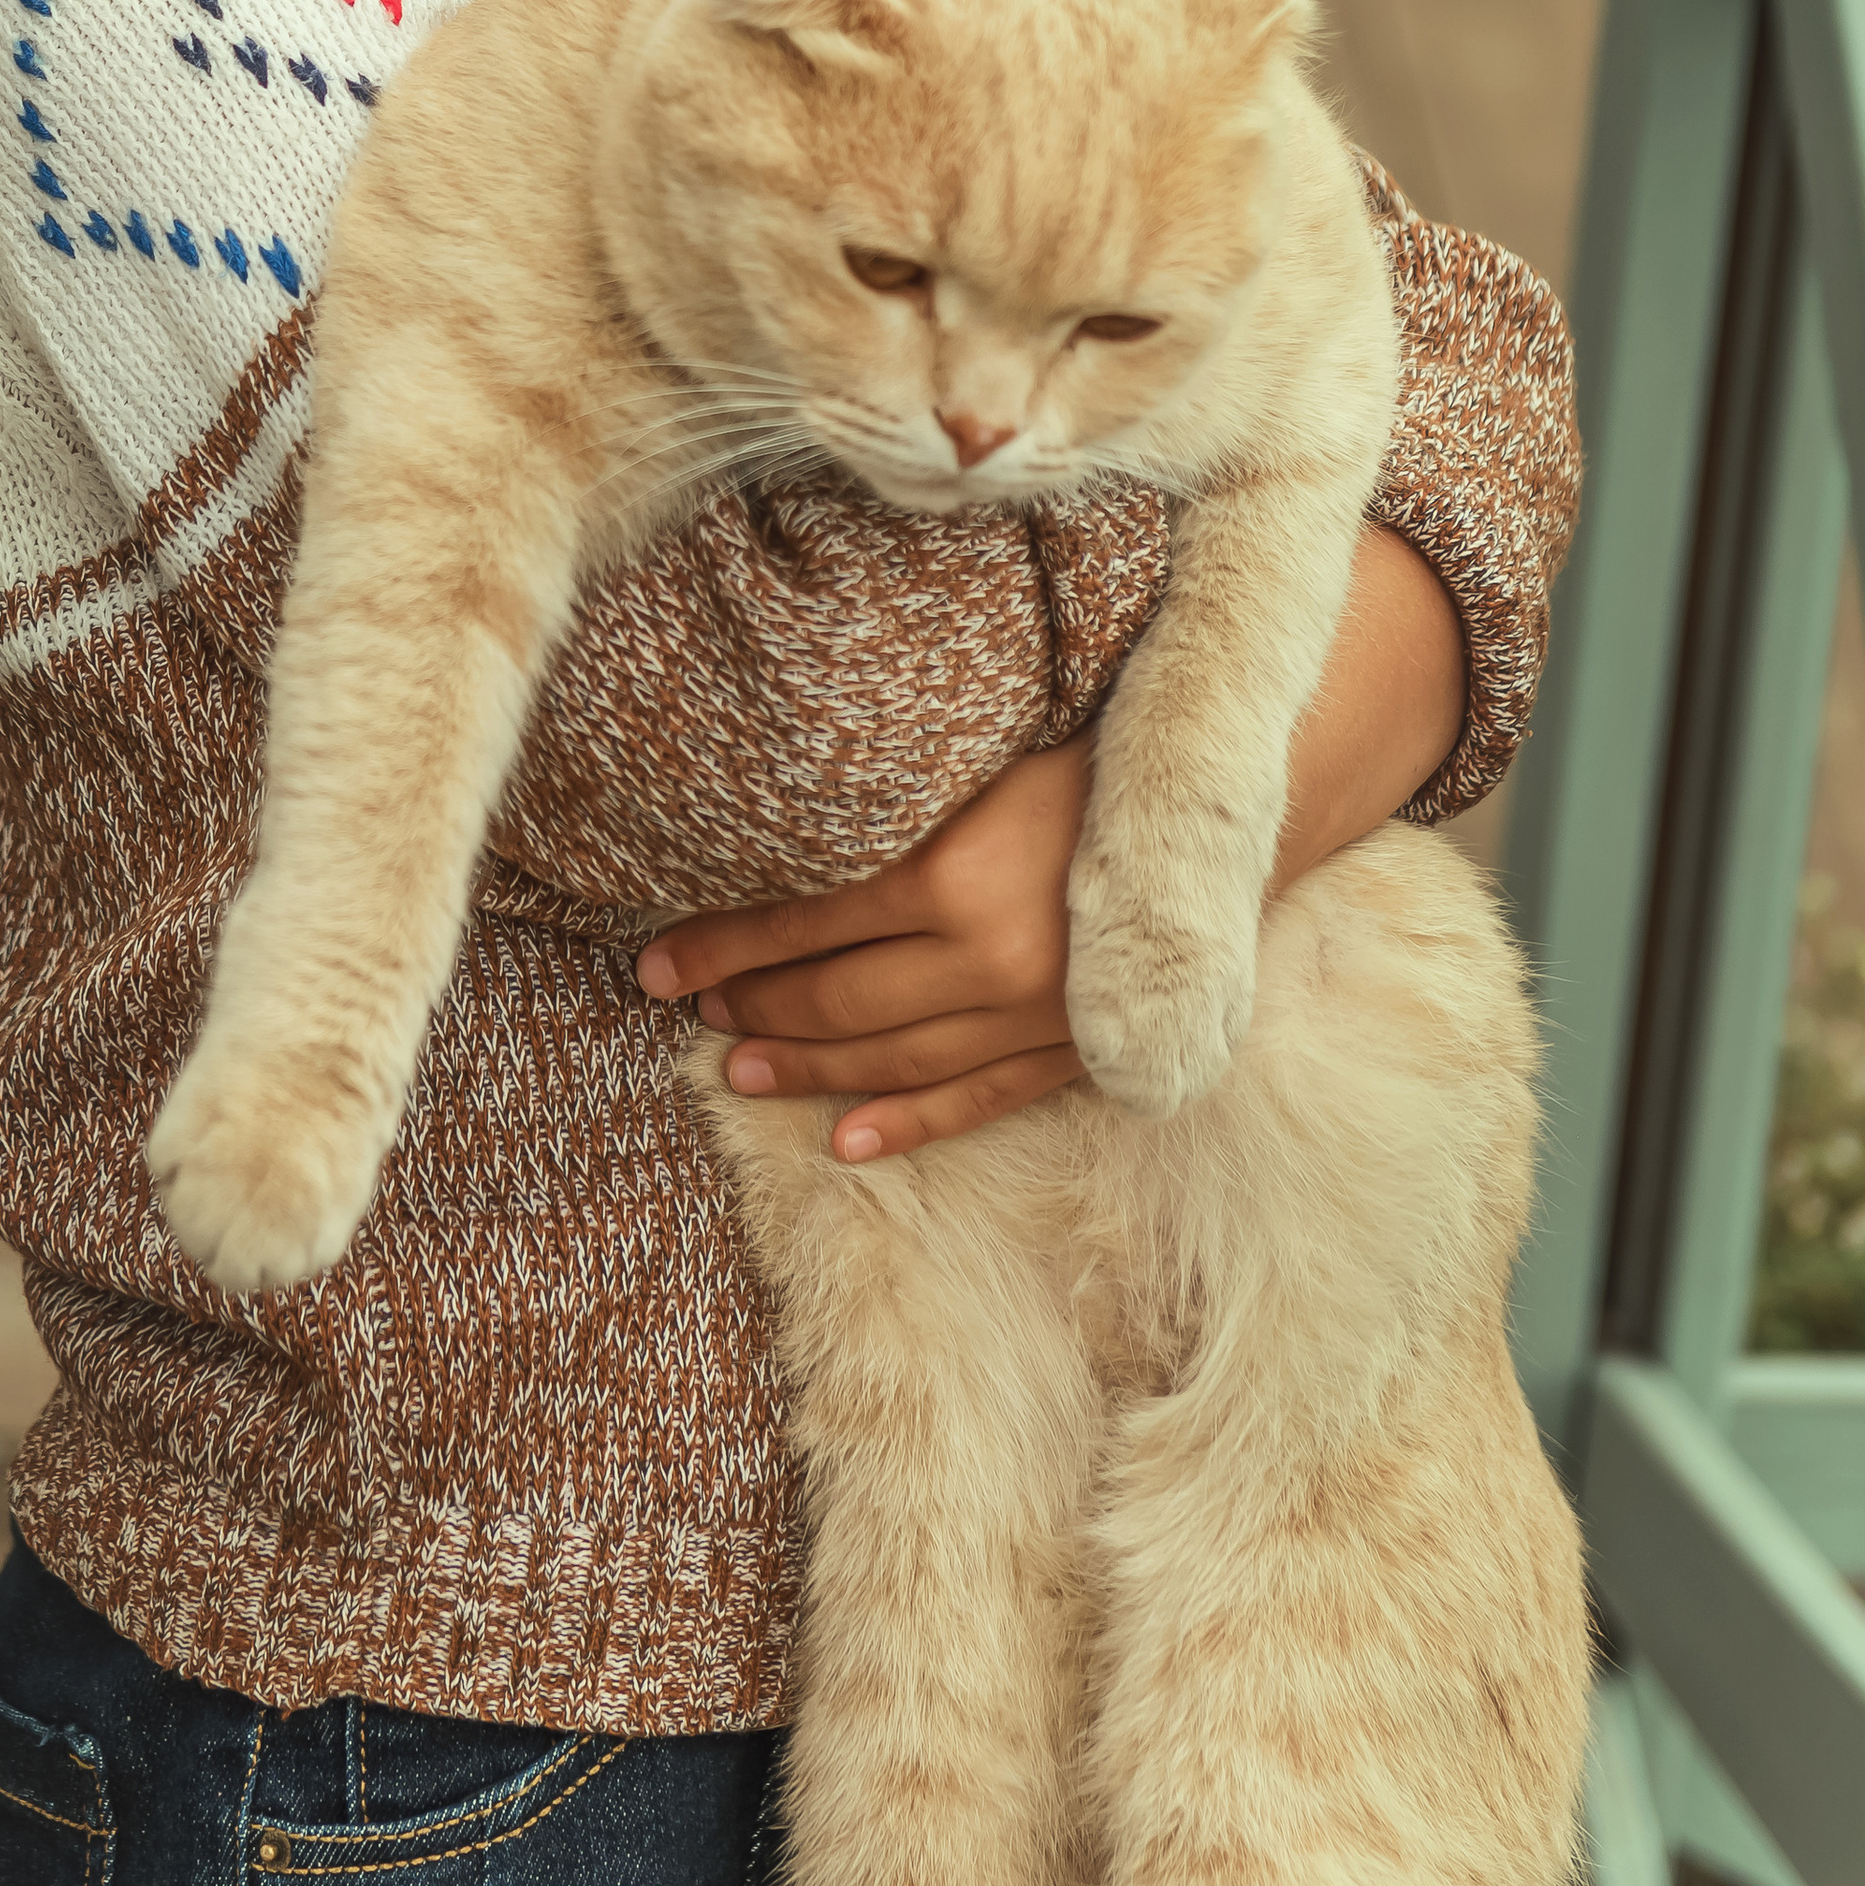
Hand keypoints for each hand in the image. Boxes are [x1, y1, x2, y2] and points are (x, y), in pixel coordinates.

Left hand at [636, 740, 1093, 1163]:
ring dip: (804, 1067)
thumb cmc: (1084, 745)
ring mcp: (1036, 1015)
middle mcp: (989, 957)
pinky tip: (845, 1140)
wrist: (1230, 792)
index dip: (717, 944)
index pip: (800, 921)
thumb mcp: (976, 756)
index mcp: (951, 873)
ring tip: (736, 1067)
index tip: (654, 957)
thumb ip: (888, 803)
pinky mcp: (1075, 1047)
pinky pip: (976, 1099)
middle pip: (835, 997)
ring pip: (892, 1058)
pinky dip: (907, 1123)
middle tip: (683, 1007)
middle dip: (747, 1004)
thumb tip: (768, 831)